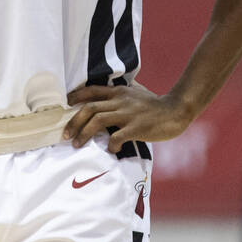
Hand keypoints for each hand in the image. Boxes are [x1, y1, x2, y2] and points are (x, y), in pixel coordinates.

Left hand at [65, 82, 192, 152]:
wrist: (177, 110)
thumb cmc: (156, 104)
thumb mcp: (137, 92)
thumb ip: (122, 92)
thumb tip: (111, 92)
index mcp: (118, 92)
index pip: (91, 91)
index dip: (76, 96)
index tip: (64, 105)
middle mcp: (120, 101)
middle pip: (89, 108)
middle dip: (74, 122)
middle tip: (65, 134)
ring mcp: (128, 114)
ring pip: (98, 120)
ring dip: (84, 133)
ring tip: (76, 144)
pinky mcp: (137, 128)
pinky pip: (117, 136)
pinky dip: (110, 144)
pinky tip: (110, 150)